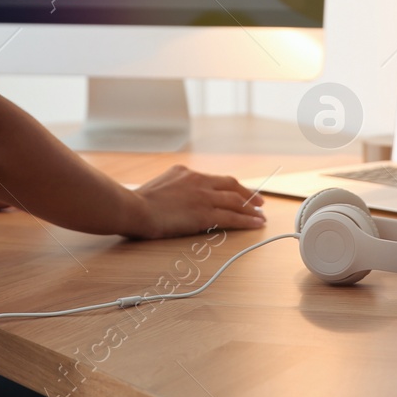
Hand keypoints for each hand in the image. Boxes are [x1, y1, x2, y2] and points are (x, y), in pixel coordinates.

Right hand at [123, 165, 266, 238]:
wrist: (135, 208)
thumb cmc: (139, 202)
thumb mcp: (157, 186)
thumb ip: (171, 187)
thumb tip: (174, 196)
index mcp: (185, 172)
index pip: (214, 178)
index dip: (230, 186)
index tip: (238, 191)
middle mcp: (197, 180)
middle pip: (230, 185)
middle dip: (247, 194)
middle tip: (259, 201)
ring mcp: (203, 197)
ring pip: (235, 201)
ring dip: (251, 208)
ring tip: (261, 215)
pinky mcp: (204, 214)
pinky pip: (232, 217)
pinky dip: (247, 220)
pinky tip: (256, 223)